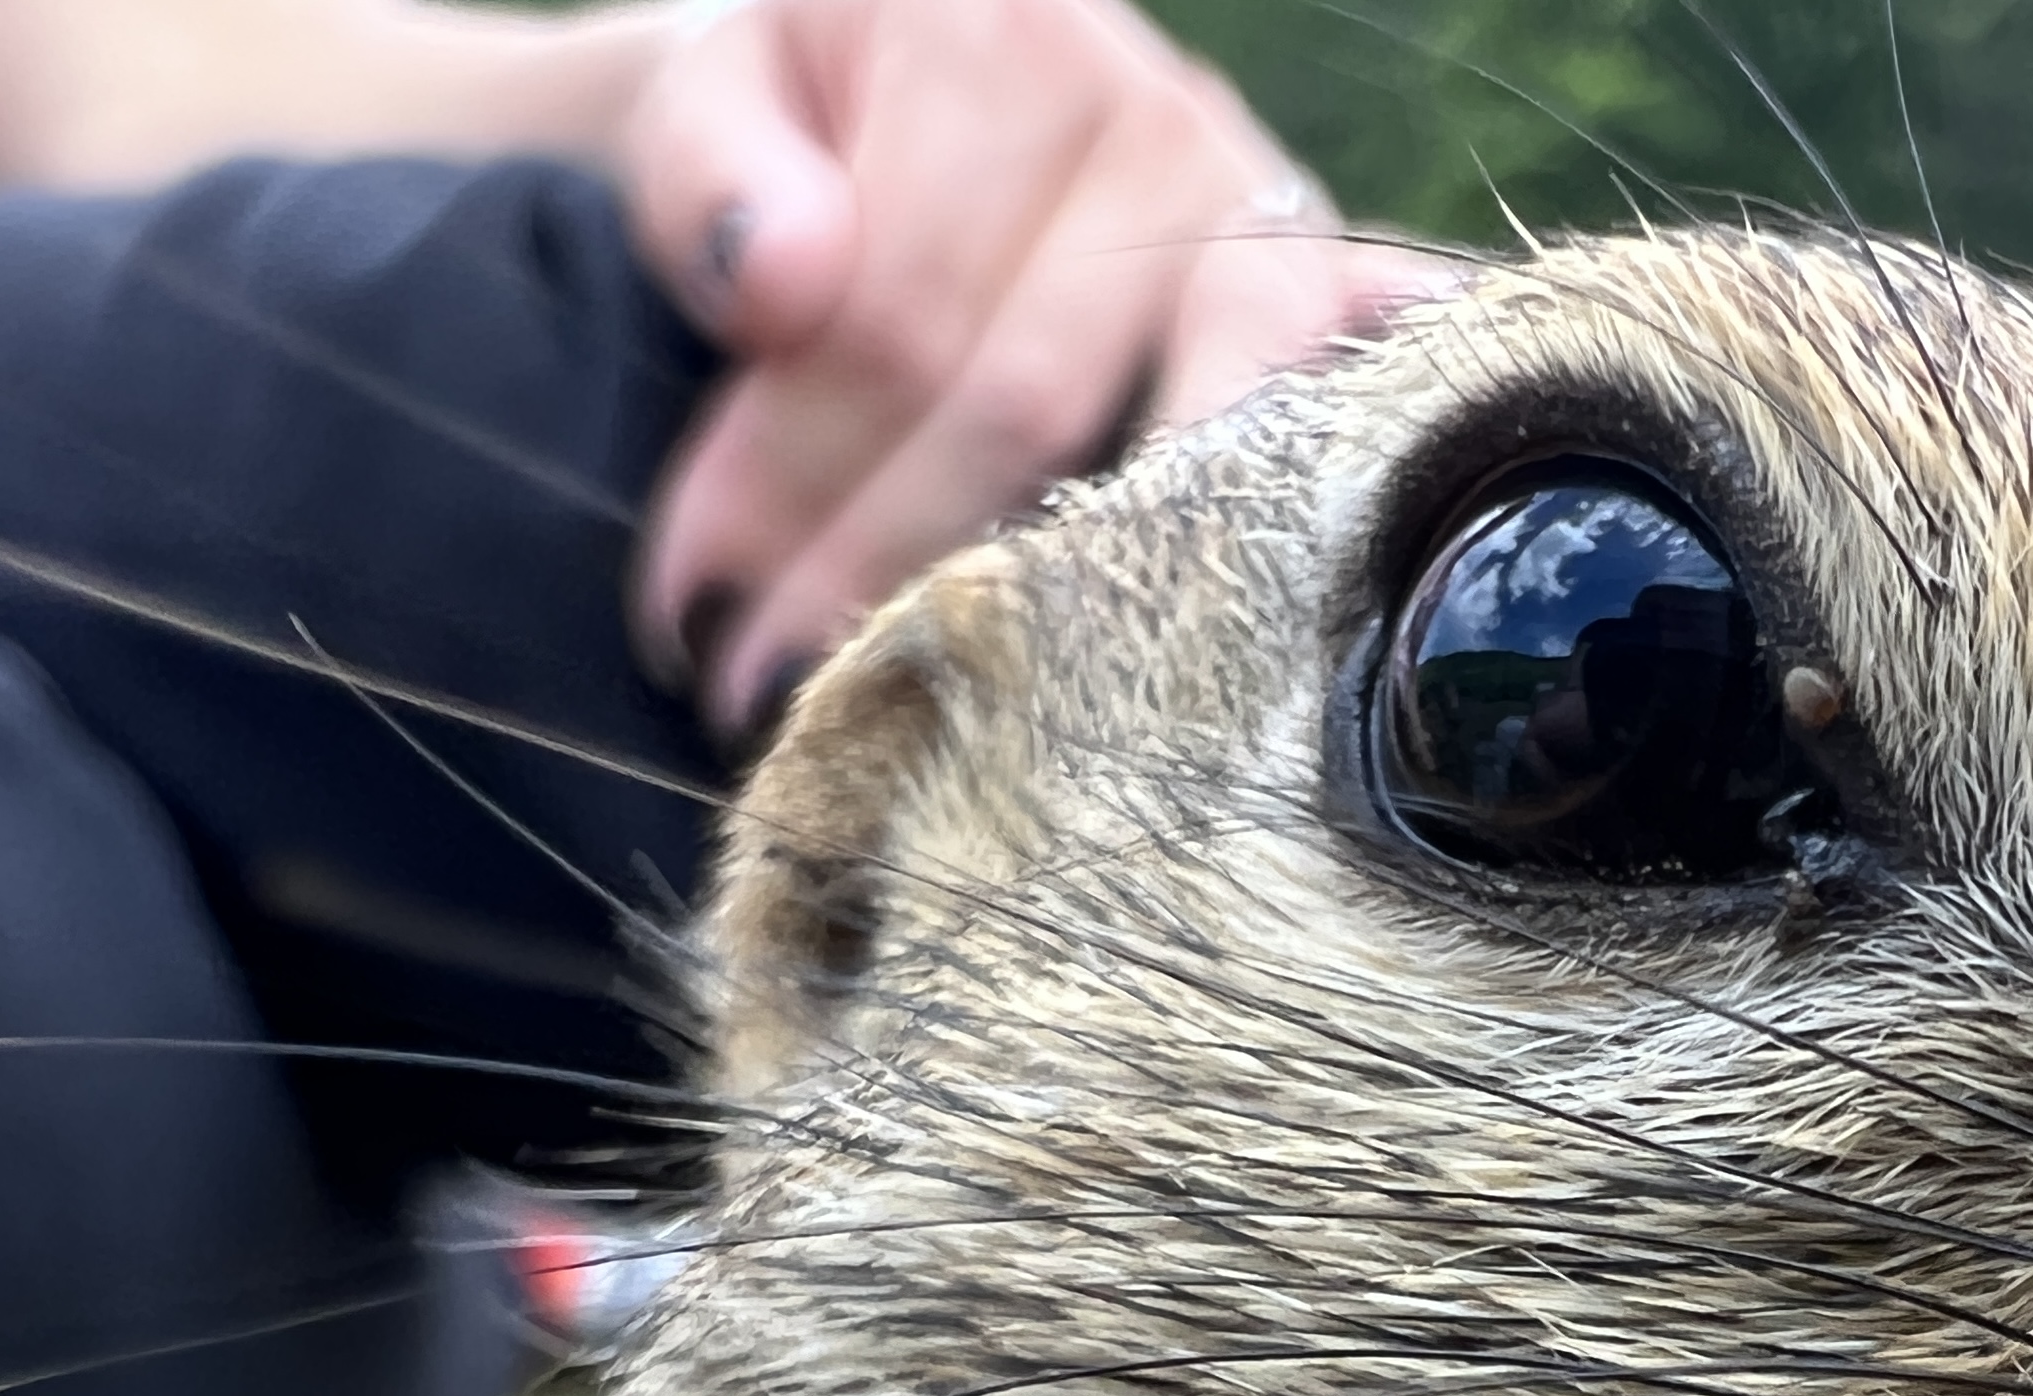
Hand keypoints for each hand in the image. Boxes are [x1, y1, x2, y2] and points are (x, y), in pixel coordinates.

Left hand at [615, 0, 1456, 735]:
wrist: (935, 70)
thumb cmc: (813, 121)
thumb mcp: (712, 106)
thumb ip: (705, 177)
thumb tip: (786, 282)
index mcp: (990, 38)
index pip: (891, 314)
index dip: (787, 476)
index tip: (693, 608)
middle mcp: (1152, 114)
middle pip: (1025, 396)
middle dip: (886, 558)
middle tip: (780, 686)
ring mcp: (1264, 207)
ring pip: (1172, 444)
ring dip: (1061, 586)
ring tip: (967, 693)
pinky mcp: (1334, 288)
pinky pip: (1340, 405)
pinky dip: (1297, 502)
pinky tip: (1250, 619)